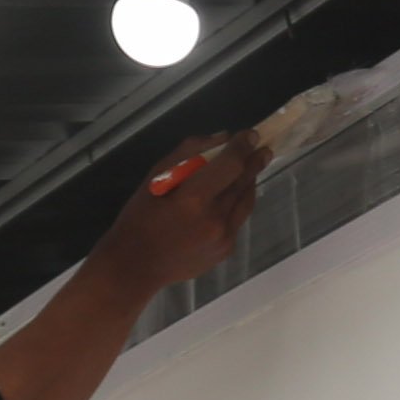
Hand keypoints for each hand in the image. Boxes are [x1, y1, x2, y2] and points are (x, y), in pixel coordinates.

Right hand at [95, 134, 261, 292]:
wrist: (137, 265)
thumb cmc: (140, 216)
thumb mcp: (156, 177)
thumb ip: (189, 154)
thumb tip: (223, 138)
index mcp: (193, 199)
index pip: (231, 164)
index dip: (243, 146)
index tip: (251, 135)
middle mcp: (215, 219)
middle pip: (244, 182)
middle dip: (254, 162)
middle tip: (262, 148)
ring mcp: (224, 237)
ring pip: (246, 201)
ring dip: (248, 182)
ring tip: (249, 169)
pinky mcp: (226, 250)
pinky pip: (238, 219)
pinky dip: (236, 204)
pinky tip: (228, 197)